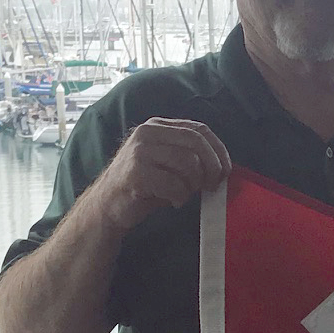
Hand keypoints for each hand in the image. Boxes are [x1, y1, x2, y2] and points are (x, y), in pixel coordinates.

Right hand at [95, 118, 229, 231]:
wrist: (108, 206)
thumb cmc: (144, 187)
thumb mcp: (167, 164)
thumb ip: (190, 156)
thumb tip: (221, 167)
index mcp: (158, 126)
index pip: (199, 129)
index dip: (218, 150)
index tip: (226, 170)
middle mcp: (147, 133)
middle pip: (196, 143)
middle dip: (211, 167)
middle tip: (212, 186)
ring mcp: (140, 151)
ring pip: (188, 163)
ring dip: (193, 185)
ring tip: (183, 194)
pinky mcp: (137, 173)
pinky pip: (174, 184)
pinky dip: (180, 196)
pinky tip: (172, 201)